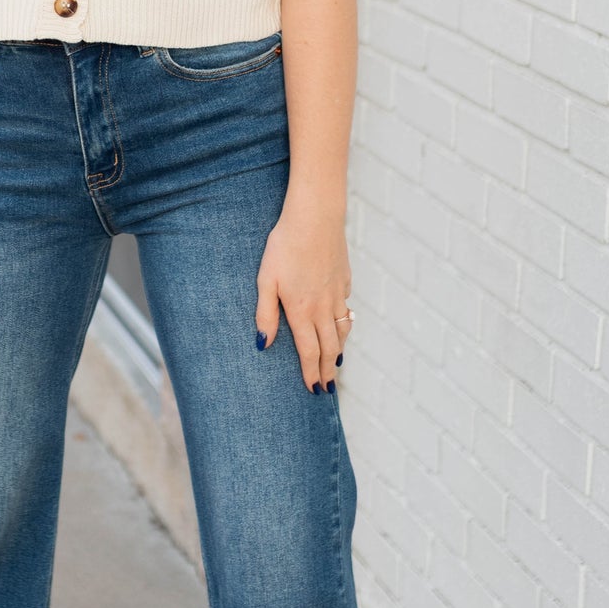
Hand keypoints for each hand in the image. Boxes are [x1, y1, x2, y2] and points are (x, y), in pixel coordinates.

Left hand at [254, 205, 352, 393]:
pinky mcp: (345, 279)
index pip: (309, 352)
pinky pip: (346, 309)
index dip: (311, 373)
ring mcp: (337, 294)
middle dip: (328, 370)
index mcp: (301, 310)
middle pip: (330, 348)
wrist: (315, 217)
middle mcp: (323, 307)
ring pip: (342, 330)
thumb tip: (262, 344)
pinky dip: (345, 324)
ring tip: (337, 364)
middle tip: (328, 388)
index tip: (314, 390)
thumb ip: (265, 314)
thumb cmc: (284, 246)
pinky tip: (341, 325)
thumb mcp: (265, 280)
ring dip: (339, 350)